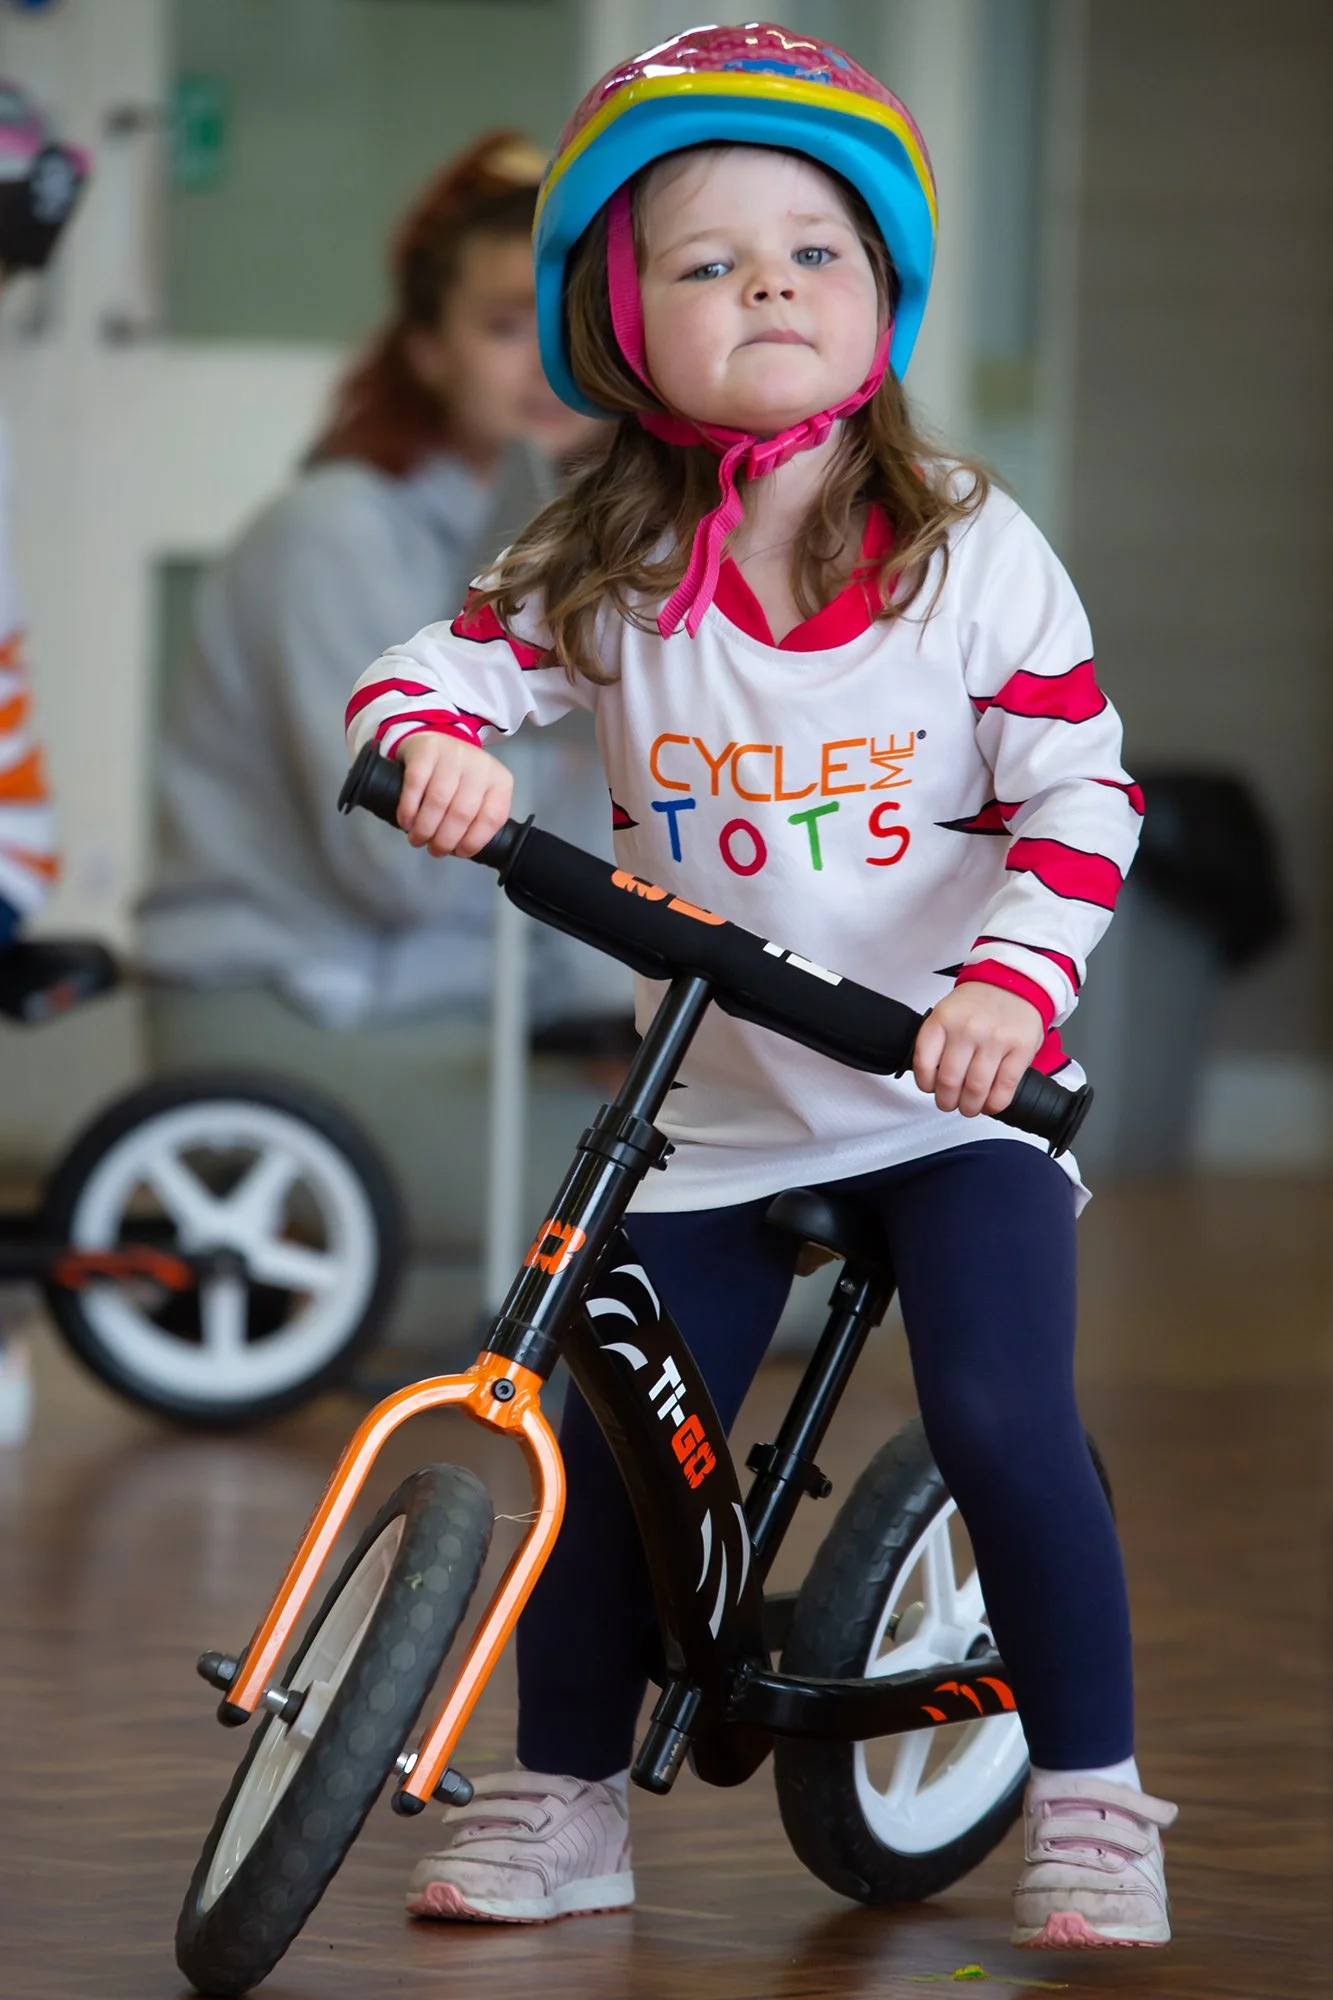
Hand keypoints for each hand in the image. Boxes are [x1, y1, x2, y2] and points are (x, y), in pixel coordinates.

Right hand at [395, 732, 513, 857]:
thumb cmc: (458, 778)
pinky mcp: (426, 750)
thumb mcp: (479, 795)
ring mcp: (453, 755)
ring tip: (417, 839)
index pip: (492, 818)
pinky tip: (405, 822)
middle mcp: (479, 765)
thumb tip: (459, 849)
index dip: (473, 841)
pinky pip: (415, 786)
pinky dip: (408, 809)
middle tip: (434, 850)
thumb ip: (477, 817)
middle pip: (462, 813)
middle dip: (445, 840)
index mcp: (499, 781)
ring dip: (425, 828)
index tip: (458, 852)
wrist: (435, 741)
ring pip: (438, 801)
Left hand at [912, 984, 1045, 1117]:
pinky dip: (995, 1103)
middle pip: (950, 1081)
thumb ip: (938, 1041)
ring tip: (969, 1107)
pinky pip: (1004, 1087)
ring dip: (970, 1107)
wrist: (1015, 982)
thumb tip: (932, 1078)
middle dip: (947, 1101)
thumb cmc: (979, 1003)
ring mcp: (995, 1039)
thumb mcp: (948, 1012)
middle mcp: (967, 1029)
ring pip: (976, 1088)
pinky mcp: (1020, 1049)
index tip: (931, 1089)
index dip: (926, 1084)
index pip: (924, 1063)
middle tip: (950, 1104)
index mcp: (943, 1020)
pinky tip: (990, 1104)